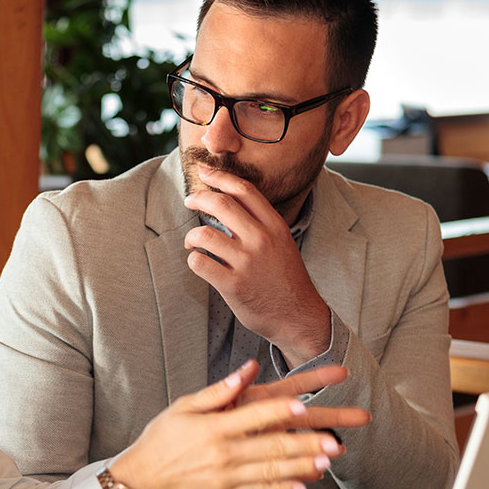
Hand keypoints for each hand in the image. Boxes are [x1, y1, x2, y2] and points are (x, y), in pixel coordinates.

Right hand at [109, 360, 368, 488]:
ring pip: (273, 472)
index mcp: (214, 427)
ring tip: (329, 462)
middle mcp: (223, 453)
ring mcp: (227, 476)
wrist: (144, 476)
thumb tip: (248, 369)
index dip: (278, 409)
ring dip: (303, 467)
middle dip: (307, 445)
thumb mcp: (185, 406)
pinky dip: (283, 488)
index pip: (252, 416)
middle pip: (272, 447)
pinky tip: (305, 483)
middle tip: (335, 442)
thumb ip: (219, 390)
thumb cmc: (163, 436)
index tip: (303, 403)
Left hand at [183, 168, 329, 367]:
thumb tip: (229, 203)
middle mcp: (261, 240)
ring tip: (192, 243)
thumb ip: (260, 224)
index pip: (244, 190)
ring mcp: (246, 263)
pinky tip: (199, 262)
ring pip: (203, 235)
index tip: (204, 172)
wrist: (299, 316)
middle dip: (199, 198)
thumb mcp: (282, 243)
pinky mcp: (233, 285)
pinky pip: (200, 263)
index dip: (220, 177)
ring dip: (191, 236)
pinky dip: (193, 260)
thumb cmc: (286, 279)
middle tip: (190, 201)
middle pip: (221, 204)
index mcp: (274, 226)